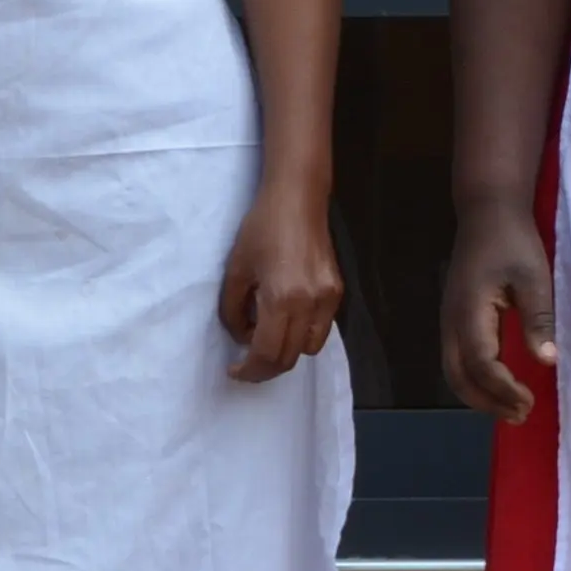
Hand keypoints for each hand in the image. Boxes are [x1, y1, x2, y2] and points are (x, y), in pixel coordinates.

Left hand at [214, 179, 345, 382]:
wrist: (297, 200)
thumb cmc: (261, 229)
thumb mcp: (236, 270)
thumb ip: (233, 310)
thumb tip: (242, 337)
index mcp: (281, 298)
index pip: (267, 353)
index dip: (249, 370)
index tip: (234, 370)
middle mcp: (310, 304)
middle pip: (290, 358)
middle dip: (265, 368)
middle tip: (247, 364)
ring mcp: (328, 299)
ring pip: (309, 348)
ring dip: (286, 353)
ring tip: (267, 339)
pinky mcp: (337, 292)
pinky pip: (320, 329)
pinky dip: (302, 335)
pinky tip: (287, 320)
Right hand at [437, 194, 557, 422]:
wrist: (487, 212)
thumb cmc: (513, 241)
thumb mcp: (534, 278)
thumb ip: (538, 319)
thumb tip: (547, 360)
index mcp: (469, 312)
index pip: (480, 364)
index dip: (503, 389)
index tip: (529, 402)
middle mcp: (451, 321)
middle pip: (458, 377)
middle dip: (487, 402)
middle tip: (520, 415)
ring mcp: (448, 320)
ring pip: (453, 371)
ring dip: (479, 395)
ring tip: (512, 409)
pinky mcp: (454, 318)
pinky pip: (457, 360)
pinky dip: (474, 381)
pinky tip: (498, 386)